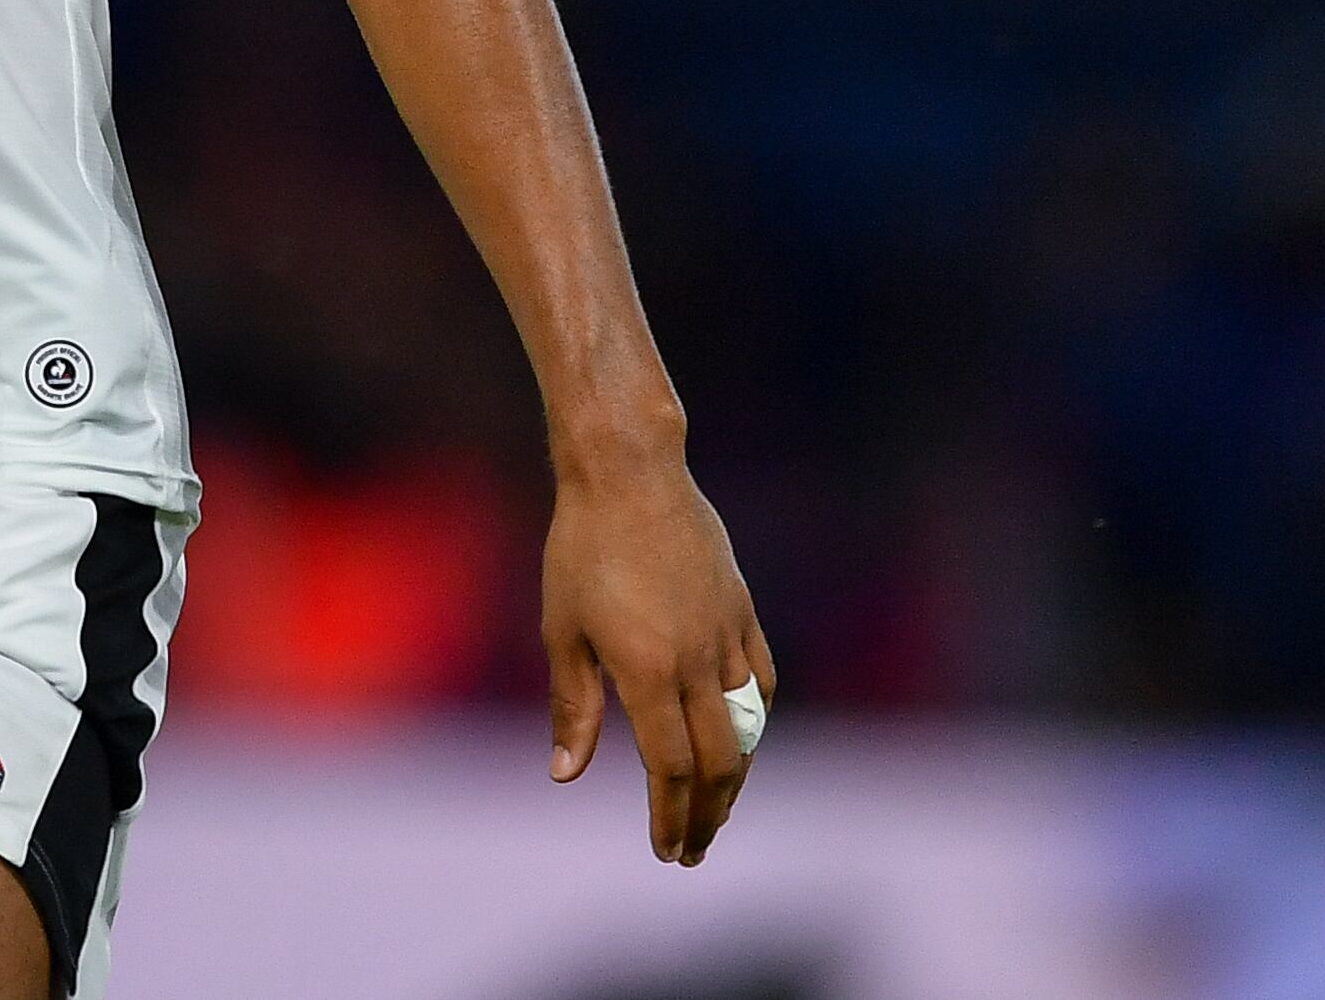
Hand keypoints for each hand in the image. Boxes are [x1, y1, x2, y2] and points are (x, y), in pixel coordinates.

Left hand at [543, 440, 774, 865]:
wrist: (629, 475)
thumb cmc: (580, 550)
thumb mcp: (562, 630)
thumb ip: (571, 707)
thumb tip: (566, 776)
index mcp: (647, 672)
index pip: (670, 769)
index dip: (671, 816)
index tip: (666, 850)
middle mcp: (697, 663)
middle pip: (719, 763)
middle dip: (707, 815)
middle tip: (692, 849)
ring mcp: (727, 636)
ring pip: (747, 730)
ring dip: (735, 779)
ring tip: (716, 810)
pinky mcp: (743, 612)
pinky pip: (762, 684)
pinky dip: (755, 723)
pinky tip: (742, 742)